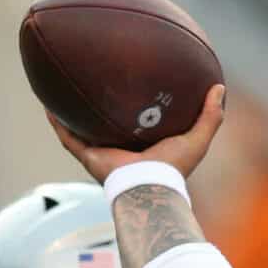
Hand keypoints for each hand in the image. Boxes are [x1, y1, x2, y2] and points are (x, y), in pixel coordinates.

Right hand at [49, 83, 226, 183]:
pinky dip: (57, 123)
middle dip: (101, 106)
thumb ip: (211, 115)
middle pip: (108, 124)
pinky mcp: (89, 157)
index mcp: (145, 146)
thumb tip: (220, 87)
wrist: (150, 187)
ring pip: (82, 129)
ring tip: (63, 88)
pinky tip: (47, 104)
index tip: (132, 85)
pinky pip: (68, 137)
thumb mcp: (198, 137)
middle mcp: (122, 149)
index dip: (134, 106)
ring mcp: (103, 153)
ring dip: (72, 112)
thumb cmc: (174, 167)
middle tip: (96, 81)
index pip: (138, 123)